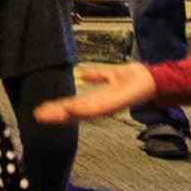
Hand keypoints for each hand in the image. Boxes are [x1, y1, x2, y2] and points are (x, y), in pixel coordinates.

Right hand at [43, 60, 159, 131]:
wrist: (152, 80)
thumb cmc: (134, 79)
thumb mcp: (110, 74)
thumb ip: (96, 75)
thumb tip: (81, 74)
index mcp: (96, 100)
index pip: (73, 105)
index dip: (57, 108)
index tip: (41, 111)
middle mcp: (99, 106)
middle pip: (74, 112)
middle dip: (56, 114)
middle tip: (39, 116)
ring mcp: (106, 107)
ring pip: (81, 112)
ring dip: (64, 114)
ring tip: (48, 115)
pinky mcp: (115, 104)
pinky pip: (96, 108)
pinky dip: (83, 110)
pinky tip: (70, 110)